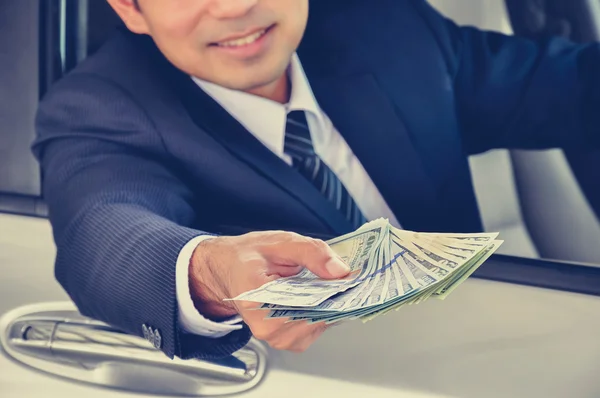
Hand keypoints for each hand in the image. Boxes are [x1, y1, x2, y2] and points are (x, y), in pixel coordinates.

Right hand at [188, 231, 349, 351]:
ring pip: (319, 323)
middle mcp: (265, 325)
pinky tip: (318, 295)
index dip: (333, 288)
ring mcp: (276, 337)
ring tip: (326, 282)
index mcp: (257, 298)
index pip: (306, 300)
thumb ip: (311, 252)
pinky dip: (321, 312)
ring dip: (328, 303)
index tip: (350, 277)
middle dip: (334, 295)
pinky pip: (315, 328)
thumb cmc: (247, 256)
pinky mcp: (286, 341)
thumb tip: (340, 270)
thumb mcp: (279, 242)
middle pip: (316, 314)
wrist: (227, 270)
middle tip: (344, 275)